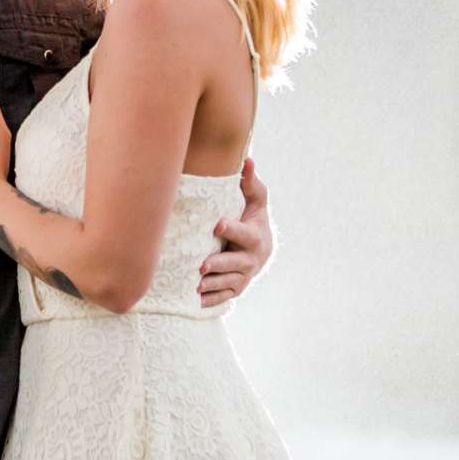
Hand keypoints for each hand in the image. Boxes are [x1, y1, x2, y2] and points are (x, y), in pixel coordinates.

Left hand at [199, 156, 273, 306]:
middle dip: (219, 265)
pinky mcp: (237, 288)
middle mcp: (251, 258)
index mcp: (255, 236)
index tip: (217, 224)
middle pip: (236, 263)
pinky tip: (196, 301)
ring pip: (229, 283)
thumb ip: (250, 182)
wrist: (262, 248)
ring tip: (195, 284)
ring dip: (213, 285)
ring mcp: (244, 276)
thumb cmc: (253, 217)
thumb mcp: (256, 200)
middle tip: (201, 265)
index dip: (232, 230)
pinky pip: (225, 296)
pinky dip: (212, 300)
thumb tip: (246, 158)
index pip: (244, 234)